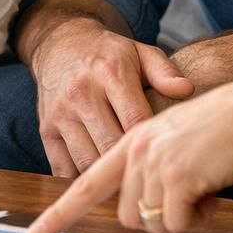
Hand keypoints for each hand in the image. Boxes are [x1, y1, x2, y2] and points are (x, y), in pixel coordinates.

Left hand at [26, 67, 232, 232]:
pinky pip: (177, 223)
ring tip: (204, 189)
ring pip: (151, 222)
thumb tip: (148, 211)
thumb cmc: (226, 128)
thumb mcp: (178, 140)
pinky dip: (198, 218)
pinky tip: (213, 191)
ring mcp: (154, 163)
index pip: (86, 182)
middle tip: (192, 196)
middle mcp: (136, 149)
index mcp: (133, 140)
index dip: (60, 213)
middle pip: (126, 215)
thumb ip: (154, 168)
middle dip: (158, 216)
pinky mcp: (176, 177)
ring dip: (181, 217)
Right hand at [28, 19, 194, 176]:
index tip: (168, 159)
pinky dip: (83, 180)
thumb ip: (165, 72)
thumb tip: (187, 90)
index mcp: (111, 74)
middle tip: (154, 180)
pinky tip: (103, 183)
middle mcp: (82, 94)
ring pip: (87, 161)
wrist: (60, 45)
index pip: (135, 119)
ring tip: (132, 186)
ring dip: (109, 178)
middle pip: (111, 145)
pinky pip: (63, 168)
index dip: (152, 144)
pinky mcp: (46, 131)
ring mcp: (60, 115)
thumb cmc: (109, 55)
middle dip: (133, 166)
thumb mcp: (140, 53)